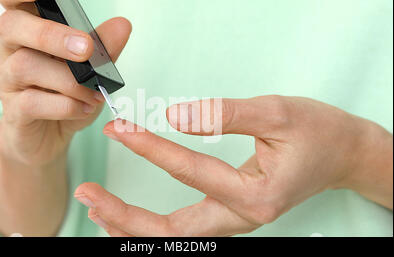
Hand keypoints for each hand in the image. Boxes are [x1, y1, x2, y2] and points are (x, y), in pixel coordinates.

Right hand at [0, 0, 131, 166]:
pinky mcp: (12, 110)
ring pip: (25, 66)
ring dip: (69, 81)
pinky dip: (65, 105)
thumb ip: (103, 48)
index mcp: (30, 30)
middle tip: (85, 49)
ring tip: (95, 93)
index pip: (14, 2)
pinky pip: (31, 102)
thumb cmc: (66, 95)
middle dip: (51, 35)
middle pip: (12, 26)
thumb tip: (122, 25)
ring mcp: (8, 80)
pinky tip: (84, 108)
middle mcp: (11, 49)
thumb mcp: (90, 71)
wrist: (48, 137)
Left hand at [74, 96, 392, 235]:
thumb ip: (225, 114)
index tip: (123, 129)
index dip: (153, 149)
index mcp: (257, 196)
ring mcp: (235, 221)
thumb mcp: (277, 112)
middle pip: (173, 232)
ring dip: (132, 225)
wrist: (342, 153)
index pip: (192, 172)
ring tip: (96, 207)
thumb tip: (175, 117)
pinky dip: (150, 227)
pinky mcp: (230, 215)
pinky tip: (126, 217)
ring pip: (175, 237)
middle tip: (89, 195)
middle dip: (125, 215)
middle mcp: (243, 218)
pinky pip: (183, 230)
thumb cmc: (316, 132)